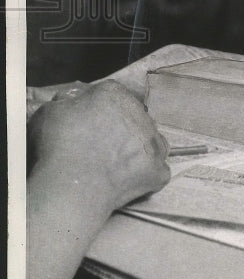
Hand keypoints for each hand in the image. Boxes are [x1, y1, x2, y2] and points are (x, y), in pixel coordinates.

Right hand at [28, 80, 169, 210]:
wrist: (74, 185)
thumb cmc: (58, 145)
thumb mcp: (50, 112)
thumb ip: (65, 102)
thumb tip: (73, 99)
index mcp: (114, 94)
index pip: (111, 96)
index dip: (99, 111)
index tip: (88, 126)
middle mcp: (141, 113)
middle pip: (134, 116)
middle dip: (121, 128)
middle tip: (101, 147)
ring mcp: (153, 142)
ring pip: (151, 140)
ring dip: (139, 148)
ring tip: (119, 164)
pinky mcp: (158, 170)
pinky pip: (158, 170)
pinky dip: (147, 175)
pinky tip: (131, 181)